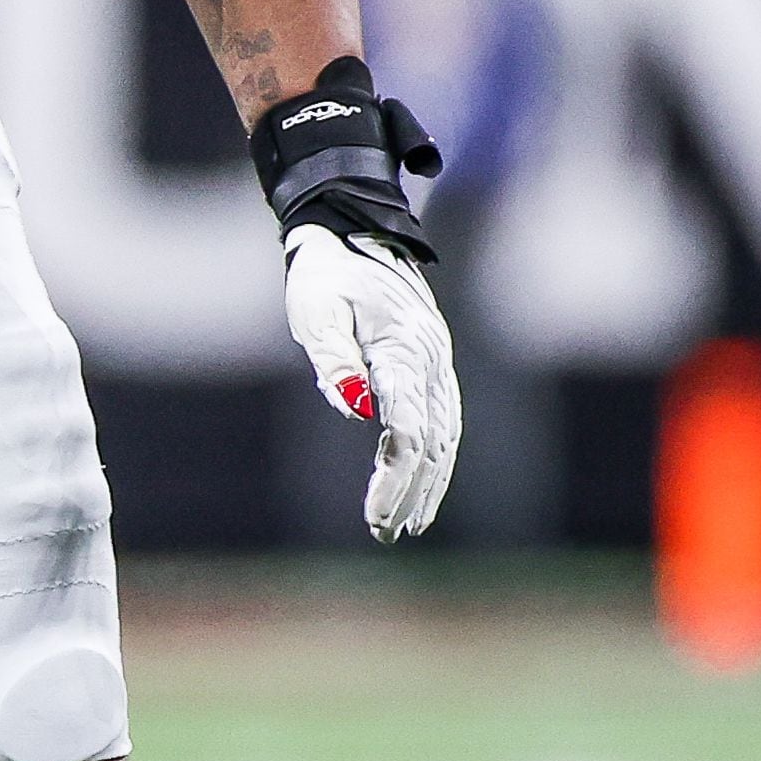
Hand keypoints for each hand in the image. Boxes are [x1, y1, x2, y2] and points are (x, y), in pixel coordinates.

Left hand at [282, 223, 460, 543]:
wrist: (352, 228)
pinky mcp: (432, 360)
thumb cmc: (324, 273)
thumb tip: (355, 408)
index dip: (395, 478)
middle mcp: (429, 358)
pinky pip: (443, 417)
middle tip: (386, 532)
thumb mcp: (315, 311)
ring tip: (408, 524)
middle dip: (411, 491)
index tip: (376, 515)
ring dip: (429, 481)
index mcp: (401, 349)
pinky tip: (420, 482)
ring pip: (445, 433)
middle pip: (431, 440)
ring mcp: (437, 359)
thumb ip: (333, 359)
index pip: (406, 428)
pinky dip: (435, 455)